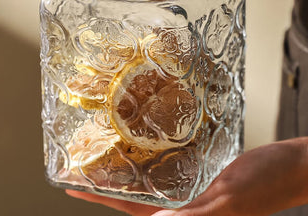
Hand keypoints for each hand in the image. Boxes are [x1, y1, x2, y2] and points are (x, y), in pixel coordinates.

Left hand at [66, 138, 307, 215]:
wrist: (290, 166)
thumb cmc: (267, 183)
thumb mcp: (231, 201)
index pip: (135, 213)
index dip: (102, 199)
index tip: (73, 186)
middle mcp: (187, 210)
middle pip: (138, 202)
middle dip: (108, 188)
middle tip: (82, 169)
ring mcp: (194, 195)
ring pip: (152, 188)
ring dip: (128, 175)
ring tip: (104, 158)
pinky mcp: (202, 181)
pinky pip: (170, 175)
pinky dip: (152, 165)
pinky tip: (143, 151)